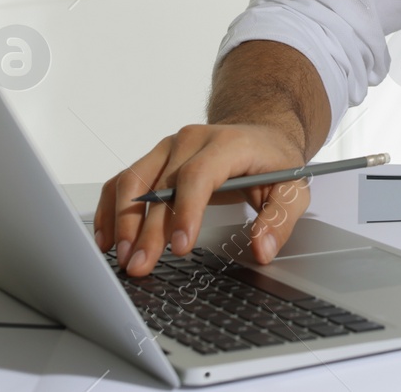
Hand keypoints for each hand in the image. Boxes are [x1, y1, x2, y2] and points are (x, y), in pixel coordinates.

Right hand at [93, 122, 311, 277]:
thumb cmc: (273, 161)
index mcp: (227, 144)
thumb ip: (280, 220)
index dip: (186, 212)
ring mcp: (168, 148)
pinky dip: (110, 208)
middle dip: (148, 231)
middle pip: (162, 186)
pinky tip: (107, 237)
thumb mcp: (293, 189)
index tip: (180, 247)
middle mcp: (192, 141)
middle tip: (141, 266)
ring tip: (122, 257)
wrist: (260, 134)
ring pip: (134, 181)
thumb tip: (262, 249)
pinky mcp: (154, 159)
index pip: (199, 176)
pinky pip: (123, 180)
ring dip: (122, 221)